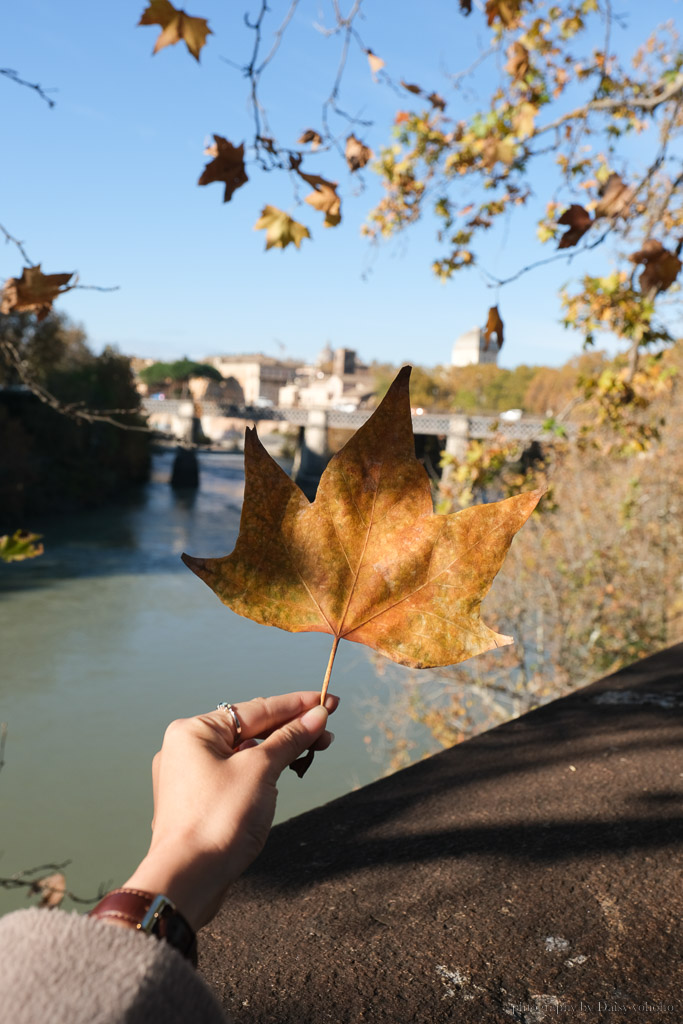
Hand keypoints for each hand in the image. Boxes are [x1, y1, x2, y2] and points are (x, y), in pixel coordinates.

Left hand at [122, 691, 337, 930]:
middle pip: (250, 731)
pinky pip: (236, 777)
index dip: (297, 705)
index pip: (256, 709)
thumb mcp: (261, 771)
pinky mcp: (197, 804)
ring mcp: (189, 778)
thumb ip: (290, 739)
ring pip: (244, 756)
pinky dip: (262, 775)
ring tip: (312, 753)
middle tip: (328, 733)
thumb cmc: (219, 819)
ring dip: (279, 753)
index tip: (330, 701)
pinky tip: (282, 776)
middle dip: (291, 731)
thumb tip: (318, 716)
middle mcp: (186, 749)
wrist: (187, 880)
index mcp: (193, 731)